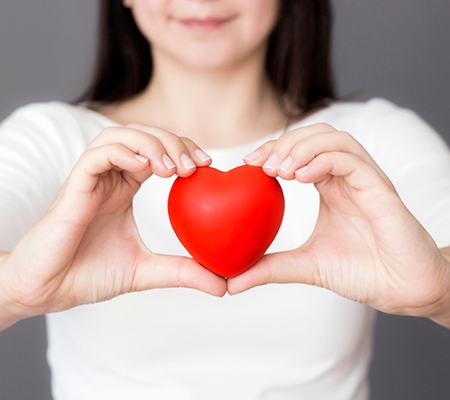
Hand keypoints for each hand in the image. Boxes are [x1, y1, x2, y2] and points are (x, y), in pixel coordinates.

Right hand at [0, 123, 225, 322]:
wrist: (46, 291)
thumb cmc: (88, 275)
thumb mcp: (147, 271)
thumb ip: (183, 272)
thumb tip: (223, 286)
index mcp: (124, 189)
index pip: (157, 152)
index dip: (183, 149)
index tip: (206, 165)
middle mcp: (110, 178)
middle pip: (143, 136)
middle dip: (173, 141)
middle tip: (196, 165)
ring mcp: (91, 180)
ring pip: (119, 135)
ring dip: (150, 142)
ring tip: (171, 168)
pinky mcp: (73, 187)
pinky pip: (97, 154)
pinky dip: (124, 153)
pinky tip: (146, 168)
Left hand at [227, 123, 449, 318]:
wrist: (402, 291)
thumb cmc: (361, 273)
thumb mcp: (305, 266)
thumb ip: (270, 268)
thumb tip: (231, 283)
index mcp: (330, 187)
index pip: (299, 152)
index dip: (272, 150)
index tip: (247, 165)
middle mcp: (347, 177)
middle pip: (315, 135)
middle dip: (283, 143)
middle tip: (259, 165)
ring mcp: (365, 180)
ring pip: (334, 139)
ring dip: (301, 147)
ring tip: (279, 170)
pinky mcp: (381, 189)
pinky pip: (351, 160)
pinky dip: (323, 160)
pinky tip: (300, 177)